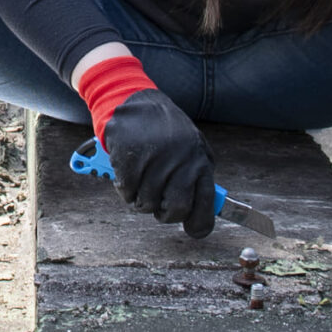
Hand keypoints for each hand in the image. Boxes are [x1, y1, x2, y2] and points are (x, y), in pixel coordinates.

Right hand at [101, 88, 221, 236]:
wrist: (135, 101)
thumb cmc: (165, 130)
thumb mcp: (192, 147)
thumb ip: (197, 176)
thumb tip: (203, 212)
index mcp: (200, 160)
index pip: (206, 204)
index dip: (199, 224)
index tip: (194, 230)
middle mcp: (181, 160)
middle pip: (175, 210)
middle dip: (165, 213)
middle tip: (158, 204)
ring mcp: (155, 159)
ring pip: (146, 204)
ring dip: (141, 199)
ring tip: (141, 180)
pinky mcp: (129, 158)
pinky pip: (127, 193)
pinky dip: (125, 189)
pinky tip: (128, 173)